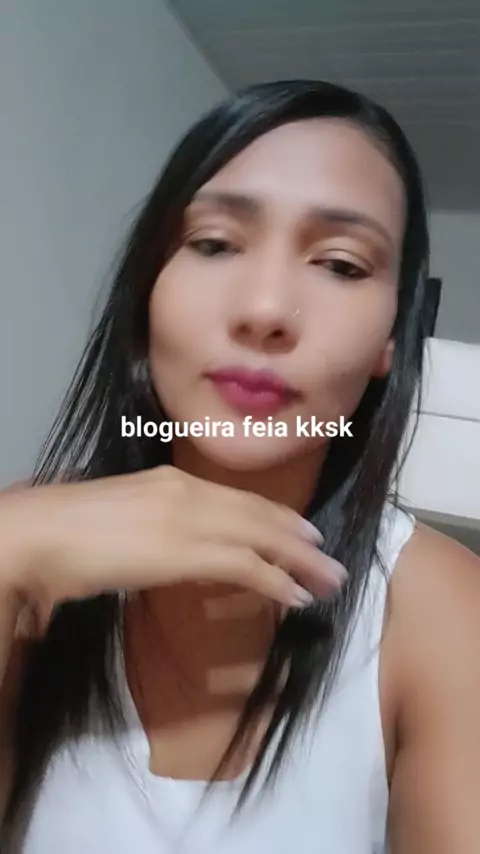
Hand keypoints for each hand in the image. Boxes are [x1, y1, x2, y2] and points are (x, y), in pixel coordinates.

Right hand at [5, 466, 346, 611]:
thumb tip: (177, 544)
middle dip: (300, 540)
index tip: (302, 532)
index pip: (240, 499)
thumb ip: (159, 525)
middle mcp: (189, 493)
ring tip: (329, 582)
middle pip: (261, 515)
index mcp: (174, 481)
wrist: (42, 532)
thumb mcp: (126, 516)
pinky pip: (245, 565)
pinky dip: (275, 581)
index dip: (276, 517)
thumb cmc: (72, 528)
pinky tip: (294, 596)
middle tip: (331, 560)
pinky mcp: (185, 550)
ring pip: (262, 538)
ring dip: (300, 563)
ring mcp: (190, 519)